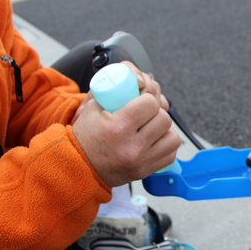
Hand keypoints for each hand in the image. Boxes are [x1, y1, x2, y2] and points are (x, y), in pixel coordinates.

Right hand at [72, 63, 179, 186]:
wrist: (78, 167)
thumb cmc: (86, 134)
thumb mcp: (93, 106)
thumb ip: (115, 86)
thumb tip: (142, 77)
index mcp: (117, 128)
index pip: (150, 103)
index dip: (149, 96)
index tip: (142, 97)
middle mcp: (132, 148)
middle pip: (164, 119)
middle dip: (157, 111)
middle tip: (146, 111)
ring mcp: (141, 162)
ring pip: (172, 137)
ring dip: (164, 129)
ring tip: (150, 126)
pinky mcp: (146, 172)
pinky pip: (171, 154)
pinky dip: (164, 144)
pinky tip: (153, 139)